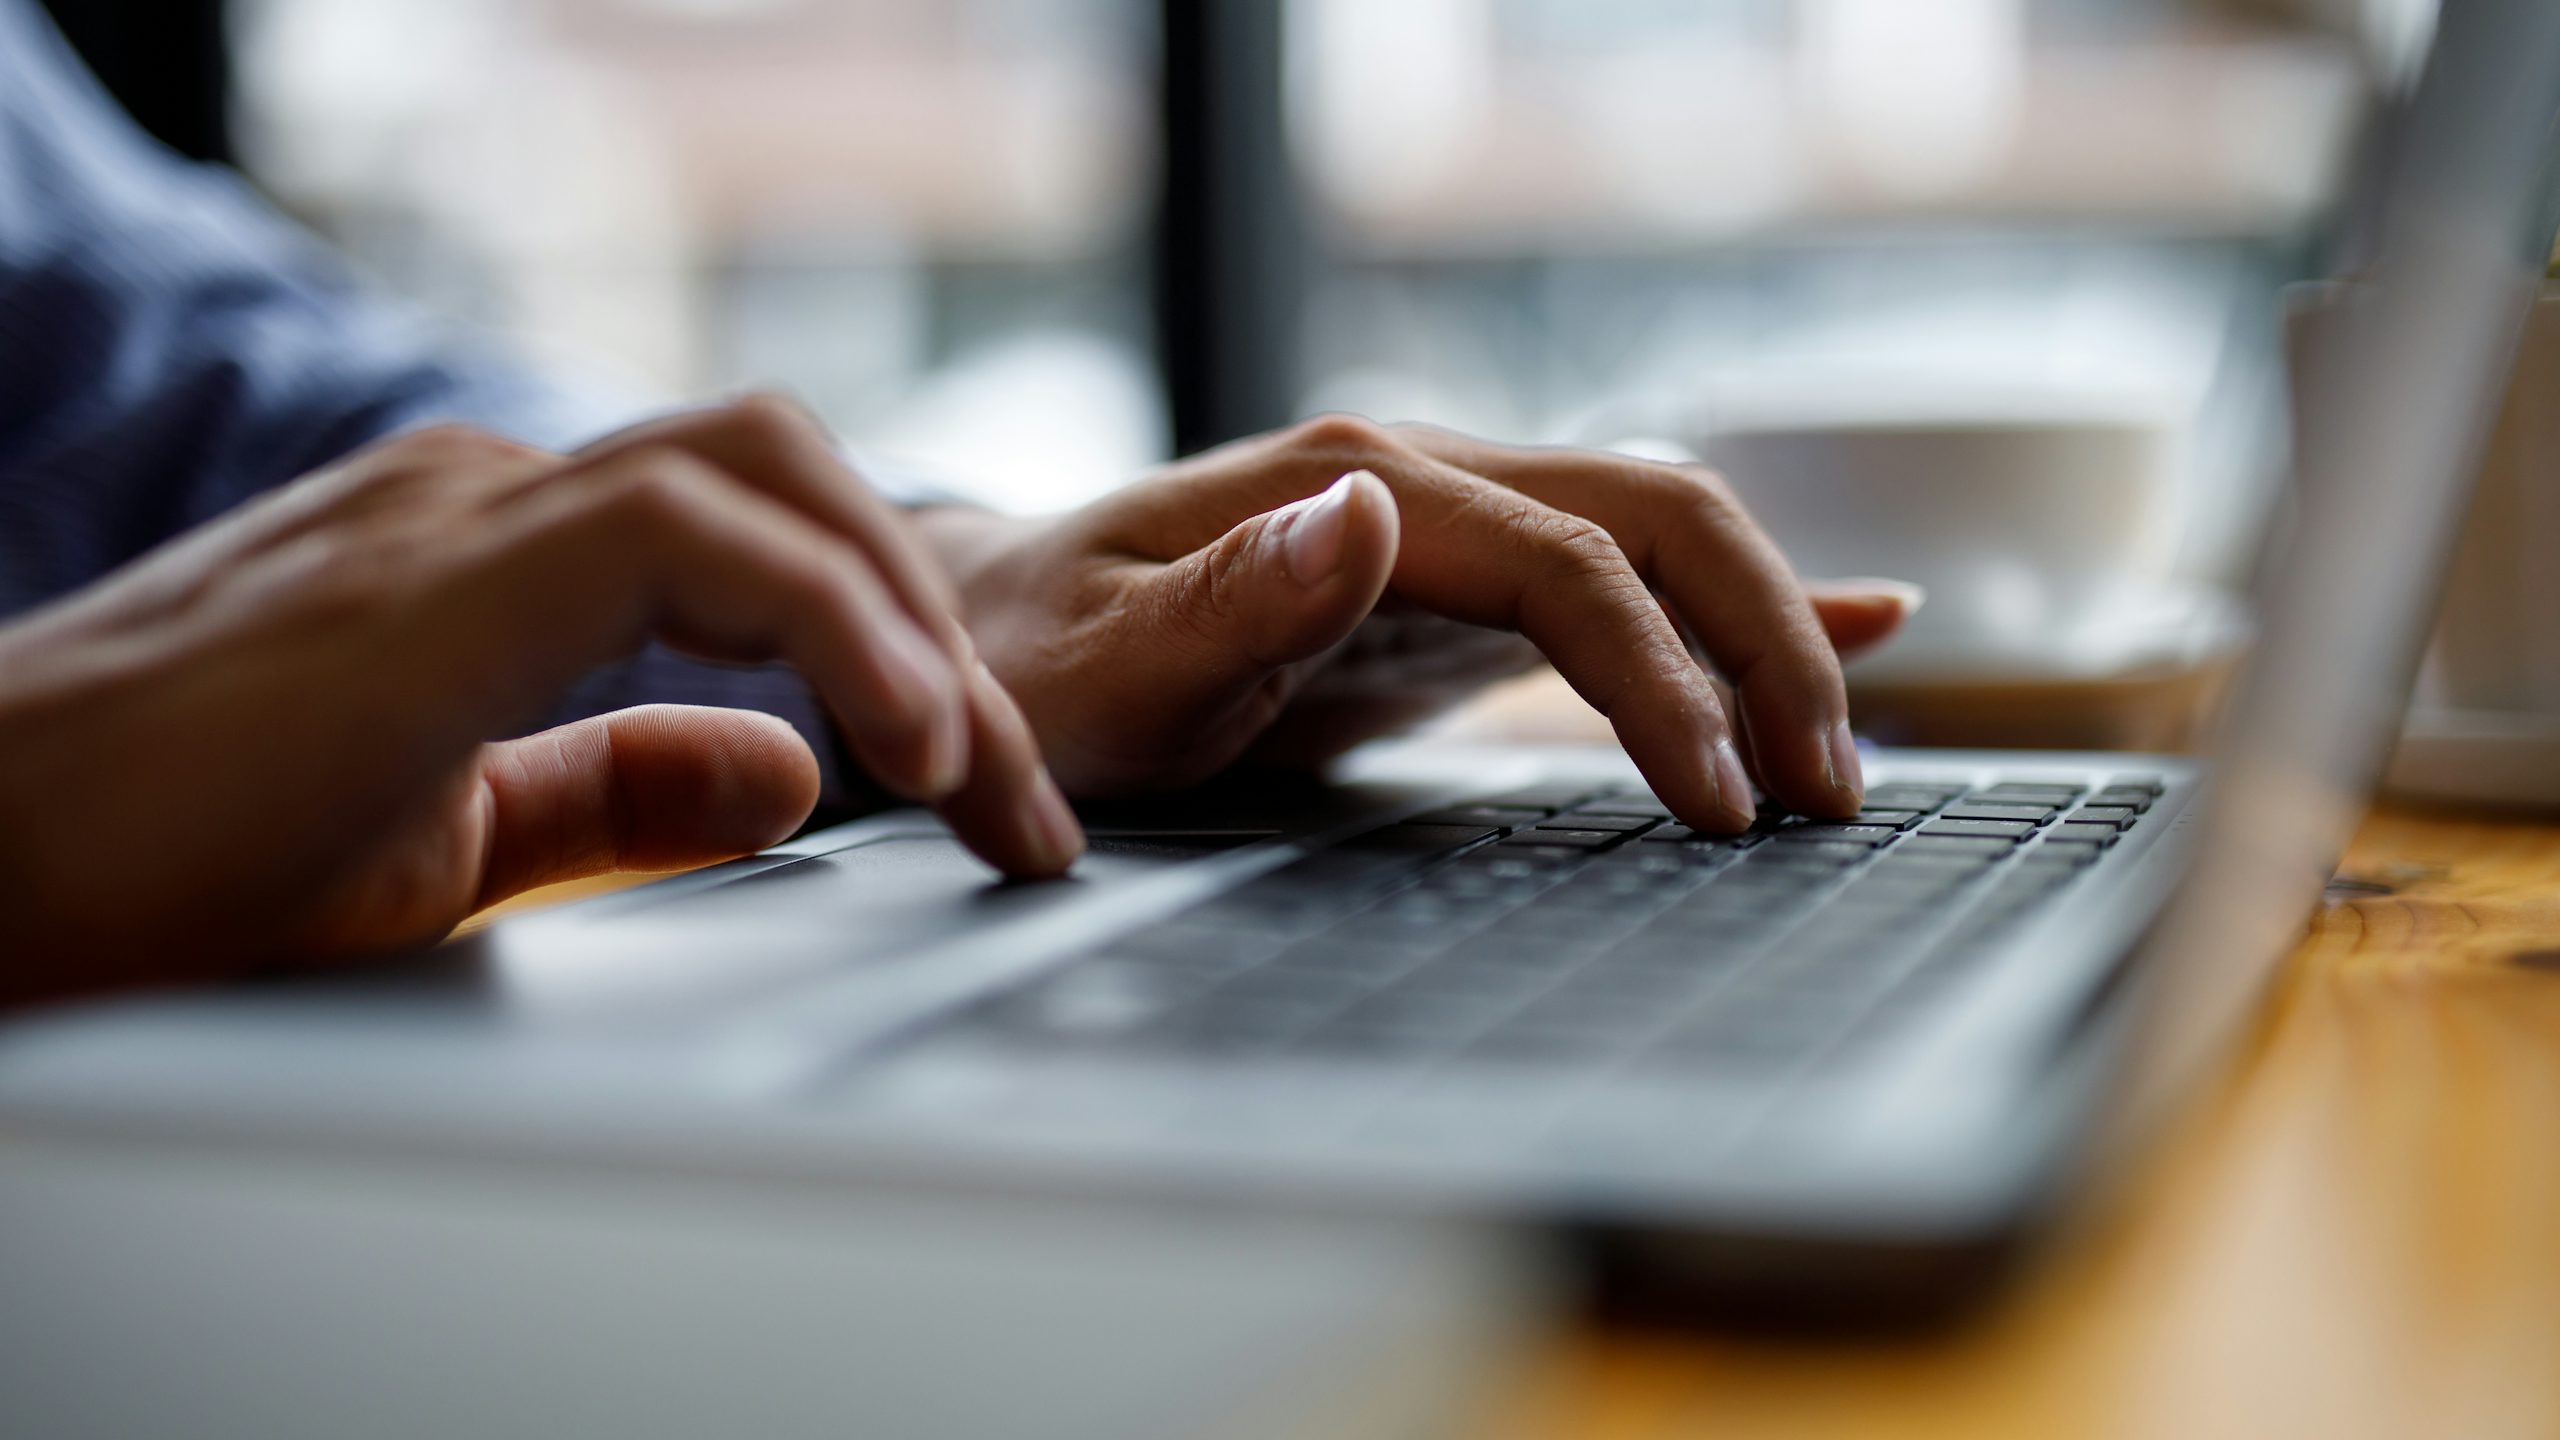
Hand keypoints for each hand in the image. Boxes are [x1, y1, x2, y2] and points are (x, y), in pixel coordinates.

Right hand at [0, 398, 1081, 1004]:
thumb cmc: (165, 864)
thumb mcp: (448, 841)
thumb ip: (614, 790)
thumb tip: (790, 772)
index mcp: (503, 551)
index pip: (771, 534)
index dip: (910, 651)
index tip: (994, 800)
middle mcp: (492, 499)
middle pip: (797, 479)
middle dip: (946, 631)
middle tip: (1028, 807)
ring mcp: (458, 514)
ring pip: (767, 472)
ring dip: (914, 621)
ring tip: (985, 777)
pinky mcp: (432, 571)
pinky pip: (691, 533)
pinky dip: (832, 621)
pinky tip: (898, 742)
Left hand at [920, 416, 1916, 827]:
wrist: (995, 632)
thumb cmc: (1031, 667)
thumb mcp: (1098, 664)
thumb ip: (1230, 601)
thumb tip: (1375, 514)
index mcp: (1350, 482)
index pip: (1566, 564)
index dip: (1660, 679)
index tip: (1713, 803)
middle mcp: (1421, 476)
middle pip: (1657, 518)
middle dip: (1764, 647)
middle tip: (1824, 795)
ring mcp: (1451, 519)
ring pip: (1664, 536)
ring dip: (1768, 637)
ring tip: (1834, 764)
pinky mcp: (1463, 581)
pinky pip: (1626, 573)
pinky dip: (1738, 606)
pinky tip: (1859, 621)